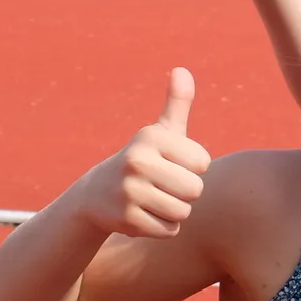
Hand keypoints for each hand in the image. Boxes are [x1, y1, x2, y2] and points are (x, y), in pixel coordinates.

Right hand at [76, 68, 211, 238]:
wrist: (97, 195)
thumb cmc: (144, 160)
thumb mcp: (159, 132)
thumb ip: (176, 103)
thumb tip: (183, 70)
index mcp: (151, 137)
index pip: (203, 162)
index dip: (192, 167)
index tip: (171, 164)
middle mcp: (137, 161)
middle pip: (195, 189)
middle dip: (185, 193)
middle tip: (162, 186)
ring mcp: (129, 191)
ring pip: (183, 212)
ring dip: (175, 211)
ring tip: (153, 200)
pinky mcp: (126, 219)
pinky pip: (169, 230)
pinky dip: (162, 228)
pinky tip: (144, 215)